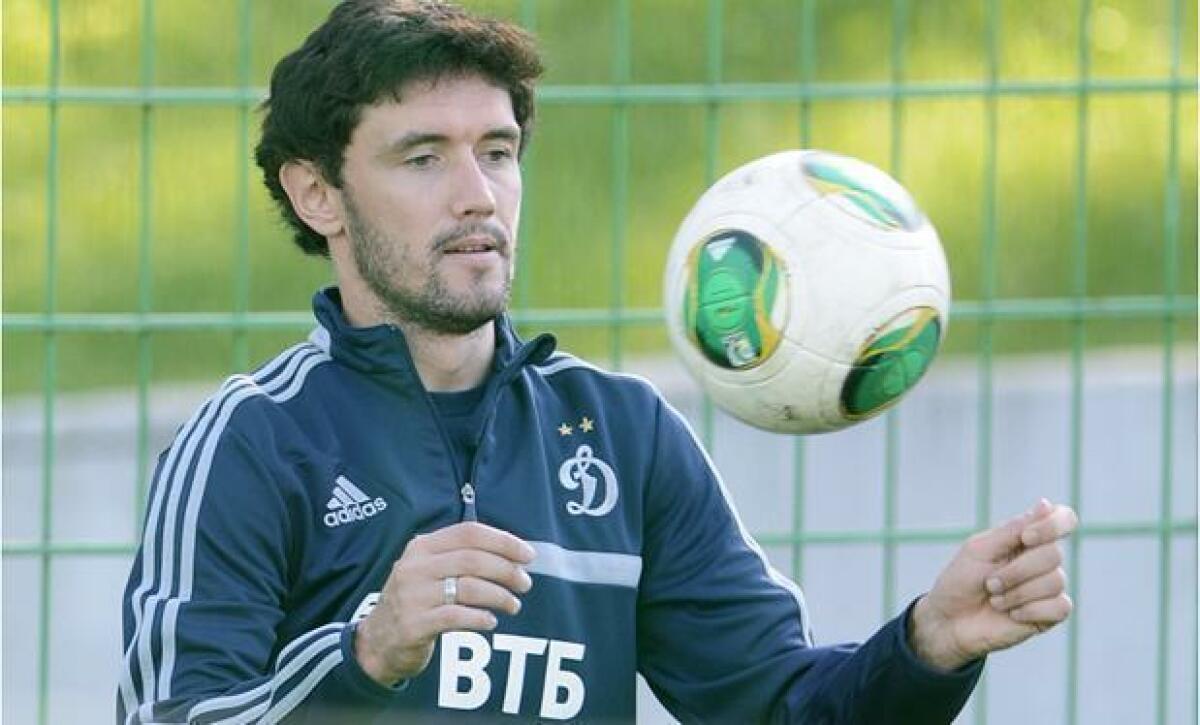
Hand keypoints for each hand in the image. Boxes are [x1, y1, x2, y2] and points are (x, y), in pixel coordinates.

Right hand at [354, 522, 535, 684]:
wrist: (377, 641)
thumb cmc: (416, 601)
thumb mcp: (429, 570)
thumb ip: (461, 557)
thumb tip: (513, 554)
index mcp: (422, 547)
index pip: (469, 533)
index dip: (503, 541)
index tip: (528, 555)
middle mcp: (415, 567)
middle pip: (473, 559)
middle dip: (507, 570)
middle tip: (525, 583)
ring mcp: (412, 596)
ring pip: (469, 588)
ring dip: (499, 596)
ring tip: (514, 605)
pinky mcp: (414, 624)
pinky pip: (456, 617)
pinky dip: (479, 618)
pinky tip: (490, 622)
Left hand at [909, 499, 1077, 670]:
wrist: (949, 620)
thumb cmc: (961, 580)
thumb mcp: (980, 549)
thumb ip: (1013, 529)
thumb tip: (1046, 504)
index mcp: (1027, 538)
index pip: (1064, 519)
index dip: (1052, 526)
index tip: (1026, 538)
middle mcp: (1042, 560)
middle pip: (1054, 554)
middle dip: (1016, 571)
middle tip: (989, 583)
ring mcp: (1049, 587)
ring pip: (1056, 581)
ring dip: (1017, 593)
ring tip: (995, 599)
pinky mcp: (1050, 614)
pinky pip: (1060, 607)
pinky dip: (1030, 610)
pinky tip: (1011, 614)